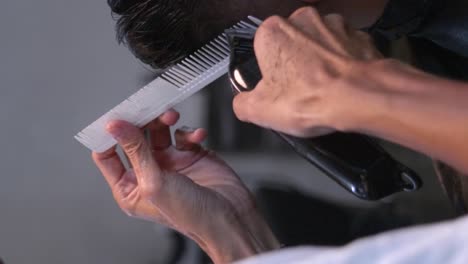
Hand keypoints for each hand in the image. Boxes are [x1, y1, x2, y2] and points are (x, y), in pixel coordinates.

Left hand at [92, 110, 278, 262]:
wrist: (230, 217)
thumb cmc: (192, 216)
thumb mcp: (154, 182)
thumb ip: (135, 151)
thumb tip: (116, 127)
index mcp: (131, 188)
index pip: (107, 156)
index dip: (108, 136)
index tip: (113, 118)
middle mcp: (148, 174)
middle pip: (134, 137)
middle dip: (140, 122)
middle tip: (146, 108)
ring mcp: (171, 163)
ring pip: (159, 131)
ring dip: (164, 121)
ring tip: (171, 116)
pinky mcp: (191, 155)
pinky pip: (184, 134)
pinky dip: (190, 131)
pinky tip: (197, 136)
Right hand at [233, 7, 382, 137]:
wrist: (361, 97)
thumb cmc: (315, 97)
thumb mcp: (259, 111)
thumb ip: (242, 103)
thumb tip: (243, 103)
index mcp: (272, 32)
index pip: (262, 51)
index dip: (268, 74)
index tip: (276, 89)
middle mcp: (302, 20)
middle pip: (290, 46)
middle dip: (293, 66)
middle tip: (299, 92)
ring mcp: (332, 25)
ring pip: (318, 45)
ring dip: (318, 63)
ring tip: (321, 90)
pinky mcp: (357, 35)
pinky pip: (343, 50)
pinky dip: (341, 64)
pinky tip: (340, 85)